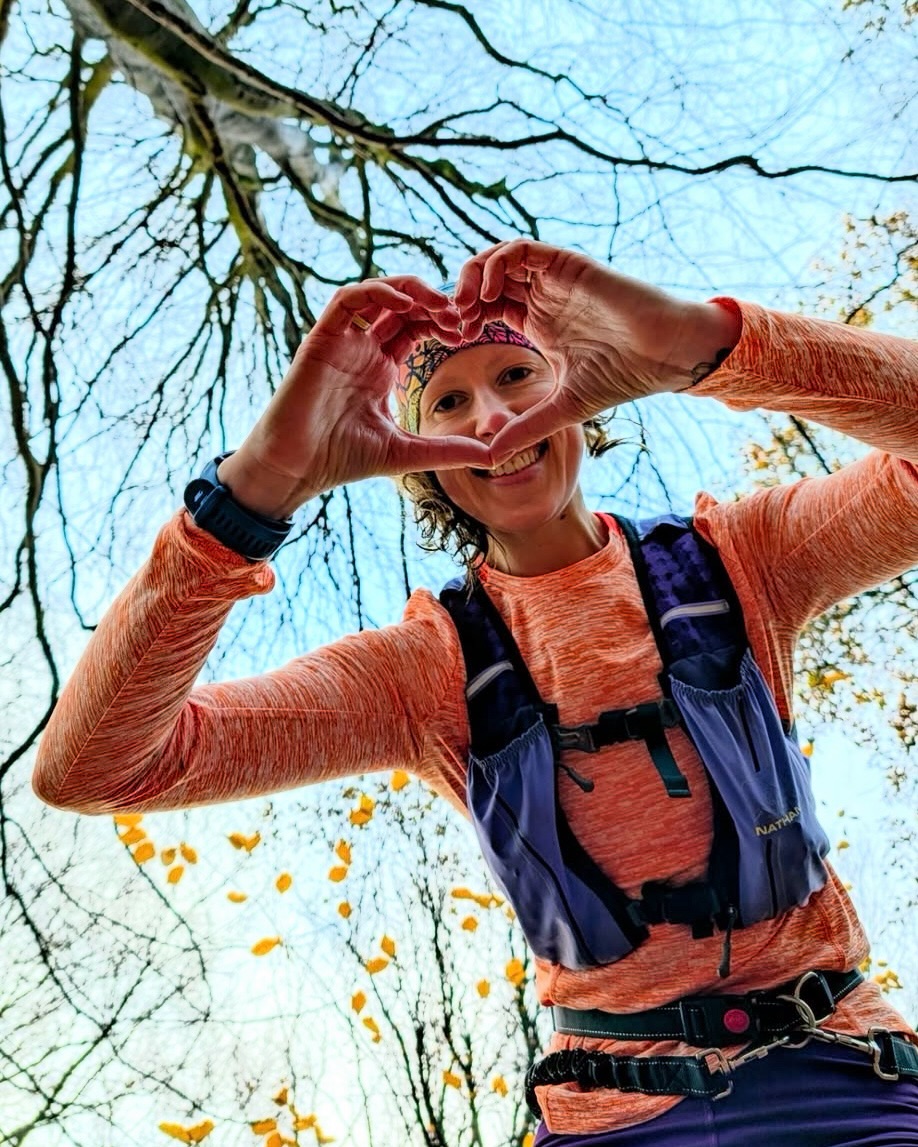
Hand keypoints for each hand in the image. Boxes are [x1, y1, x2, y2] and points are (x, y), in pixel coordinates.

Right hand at [218, 278, 492, 517]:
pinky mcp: (320, 340)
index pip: (414, 326)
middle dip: (432, 301)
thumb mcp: (407, 452)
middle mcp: (361, 349)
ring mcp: (341, 342)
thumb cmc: (341, 460)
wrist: (296, 469)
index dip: (441, 320)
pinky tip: (405, 304)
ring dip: (409, 290)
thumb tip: (494, 455)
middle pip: (399, 304)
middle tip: (461, 314)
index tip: (467, 330)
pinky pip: (346, 300)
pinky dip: (375, 293)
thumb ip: (448, 450)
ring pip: (375, 292)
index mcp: (380, 368)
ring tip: (439, 305)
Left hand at [453, 240, 739, 459]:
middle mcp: (543, 297)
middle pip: (486, 280)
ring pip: (499, 259)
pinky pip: (522, 249)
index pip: (486, 308)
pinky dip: (498, 263)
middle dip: (461, 296)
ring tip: (465, 305)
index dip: (464, 320)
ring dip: (473, 276)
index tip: (451, 343)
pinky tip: (489, 294)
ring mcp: (554, 279)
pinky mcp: (568, 265)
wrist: (664, 354)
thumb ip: (527, 428)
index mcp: (537, 323)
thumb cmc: (623, 377)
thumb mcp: (563, 408)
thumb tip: (490, 457)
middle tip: (450, 321)